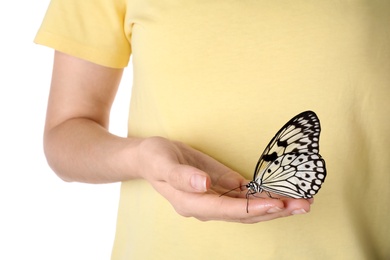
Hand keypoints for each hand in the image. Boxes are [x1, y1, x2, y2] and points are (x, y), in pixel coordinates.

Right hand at [136, 137, 311, 222]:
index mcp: (193, 203)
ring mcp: (216, 199)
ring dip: (276, 205)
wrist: (151, 157)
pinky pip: (246, 197)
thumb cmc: (155, 158)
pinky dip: (265, 196)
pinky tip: (283, 193)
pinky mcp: (221, 189)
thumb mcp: (163, 162)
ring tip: (302, 201)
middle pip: (245, 214)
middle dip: (275, 210)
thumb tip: (204, 185)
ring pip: (249, 208)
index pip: (228, 210)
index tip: (276, 204)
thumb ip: (182, 176)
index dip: (253, 209)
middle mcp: (207, 206)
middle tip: (304, 204)